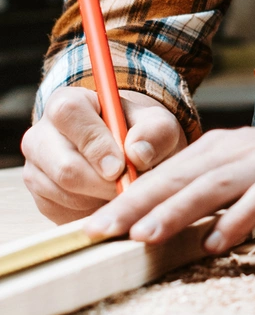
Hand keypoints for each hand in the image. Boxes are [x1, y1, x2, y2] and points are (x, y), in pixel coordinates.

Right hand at [22, 87, 186, 223]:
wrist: (130, 158)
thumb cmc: (141, 135)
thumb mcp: (158, 126)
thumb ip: (154, 132)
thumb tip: (138, 153)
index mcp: (68, 103)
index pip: (69, 113)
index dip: (95, 142)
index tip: (120, 166)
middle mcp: (42, 134)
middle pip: (65, 166)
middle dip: (104, 183)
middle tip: (129, 185)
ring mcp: (36, 167)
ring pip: (65, 192)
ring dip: (101, 196)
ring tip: (122, 187)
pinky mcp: (40, 197)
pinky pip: (64, 211)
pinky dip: (92, 210)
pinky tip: (106, 198)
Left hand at [83, 113, 254, 252]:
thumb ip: (228, 186)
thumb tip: (182, 217)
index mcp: (233, 147)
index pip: (172, 170)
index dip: (132, 196)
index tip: (96, 224)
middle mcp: (248, 149)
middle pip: (184, 175)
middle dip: (138, 203)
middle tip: (100, 231)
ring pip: (217, 182)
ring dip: (178, 208)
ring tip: (145, 236)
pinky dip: (240, 216)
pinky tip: (217, 240)